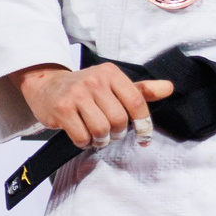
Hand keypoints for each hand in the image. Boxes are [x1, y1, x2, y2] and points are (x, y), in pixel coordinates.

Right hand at [15, 62, 174, 148]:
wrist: (46, 85)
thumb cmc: (84, 88)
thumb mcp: (113, 84)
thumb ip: (141, 89)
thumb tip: (169, 88)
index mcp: (110, 73)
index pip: (136, 102)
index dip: (144, 124)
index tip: (144, 135)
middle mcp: (94, 80)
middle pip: (119, 120)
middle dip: (117, 133)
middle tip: (110, 132)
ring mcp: (76, 94)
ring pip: (101, 130)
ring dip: (100, 139)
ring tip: (96, 135)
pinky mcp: (62, 108)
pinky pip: (82, 136)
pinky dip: (84, 142)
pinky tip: (82, 135)